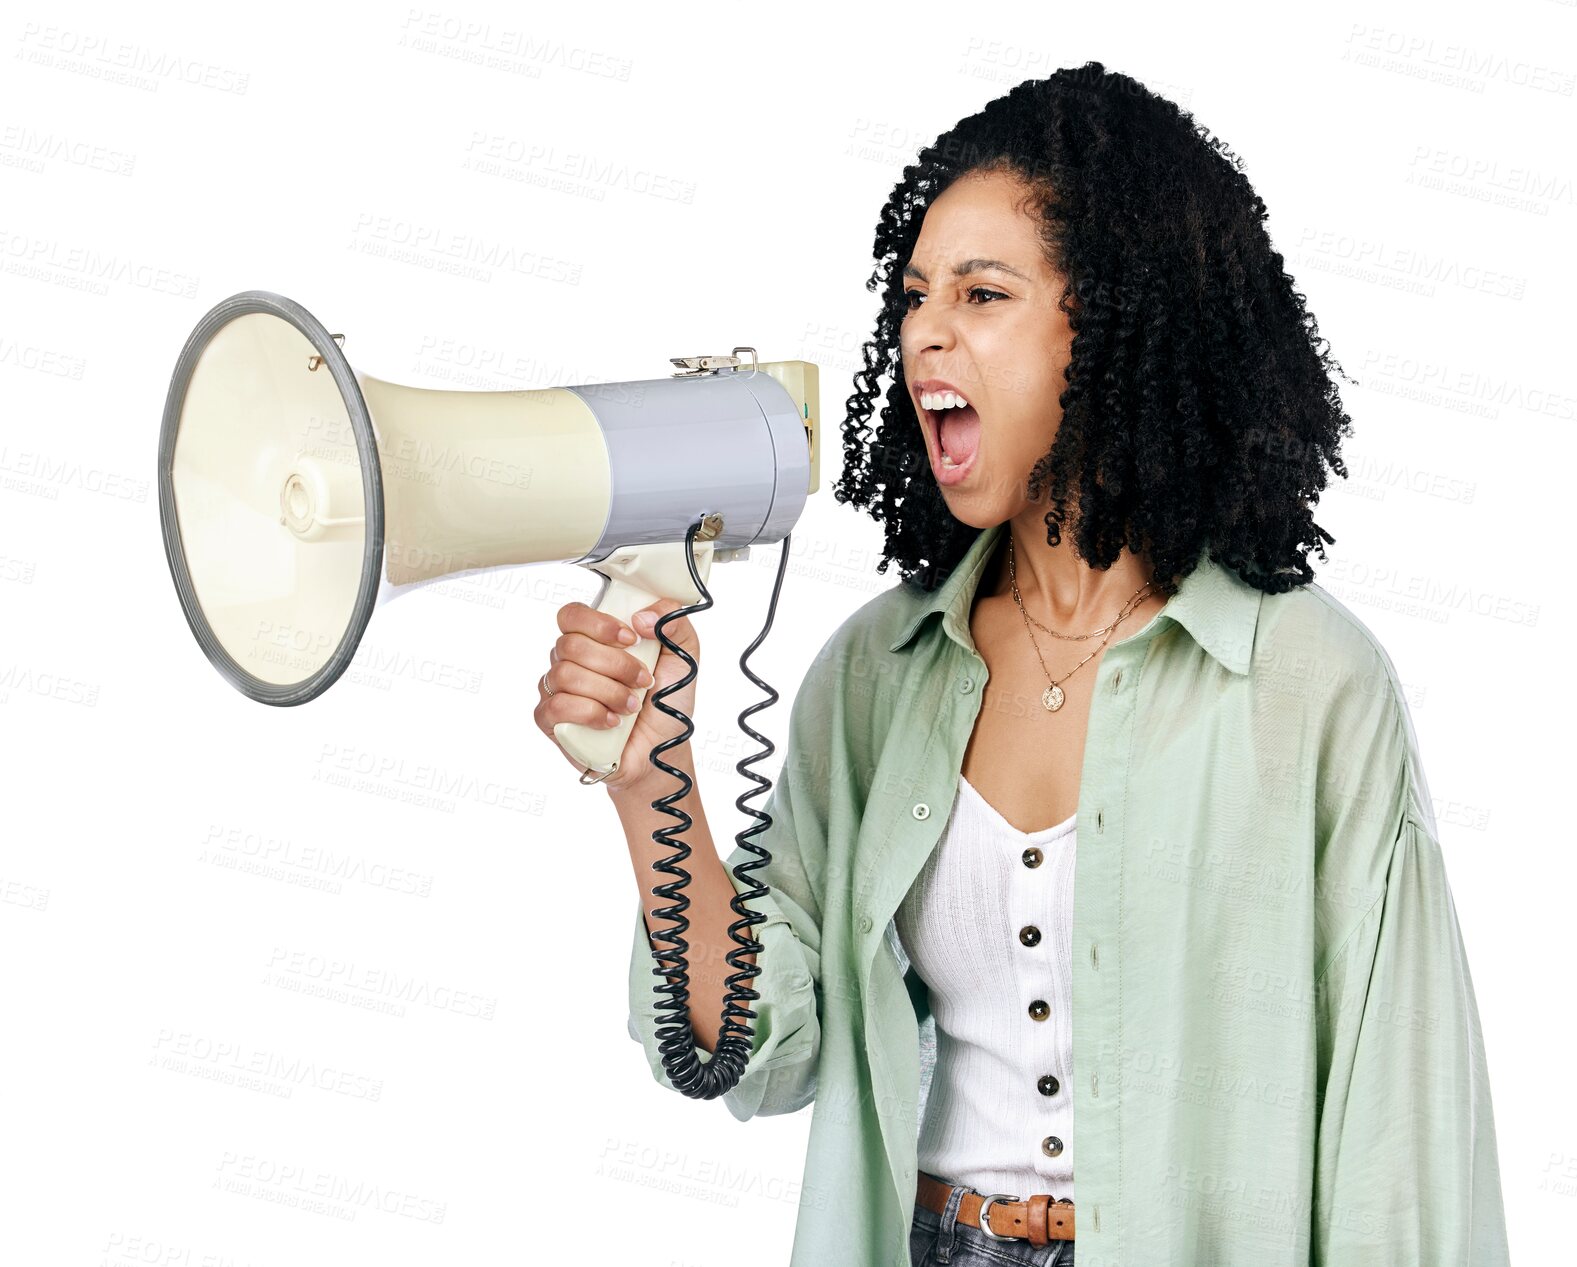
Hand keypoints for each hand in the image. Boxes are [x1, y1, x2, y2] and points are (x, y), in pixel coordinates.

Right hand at [533, 598, 700, 796]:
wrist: (661, 750)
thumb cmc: (665, 703)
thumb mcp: (684, 657)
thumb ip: (674, 623)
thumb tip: (642, 616)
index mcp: (594, 640)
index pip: (572, 615)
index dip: (598, 623)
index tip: (631, 639)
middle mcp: (569, 660)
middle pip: (571, 644)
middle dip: (616, 664)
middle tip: (644, 680)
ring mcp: (556, 690)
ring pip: (565, 674)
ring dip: (608, 691)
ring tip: (632, 706)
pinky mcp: (550, 720)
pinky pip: (557, 706)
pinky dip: (591, 713)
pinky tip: (612, 722)